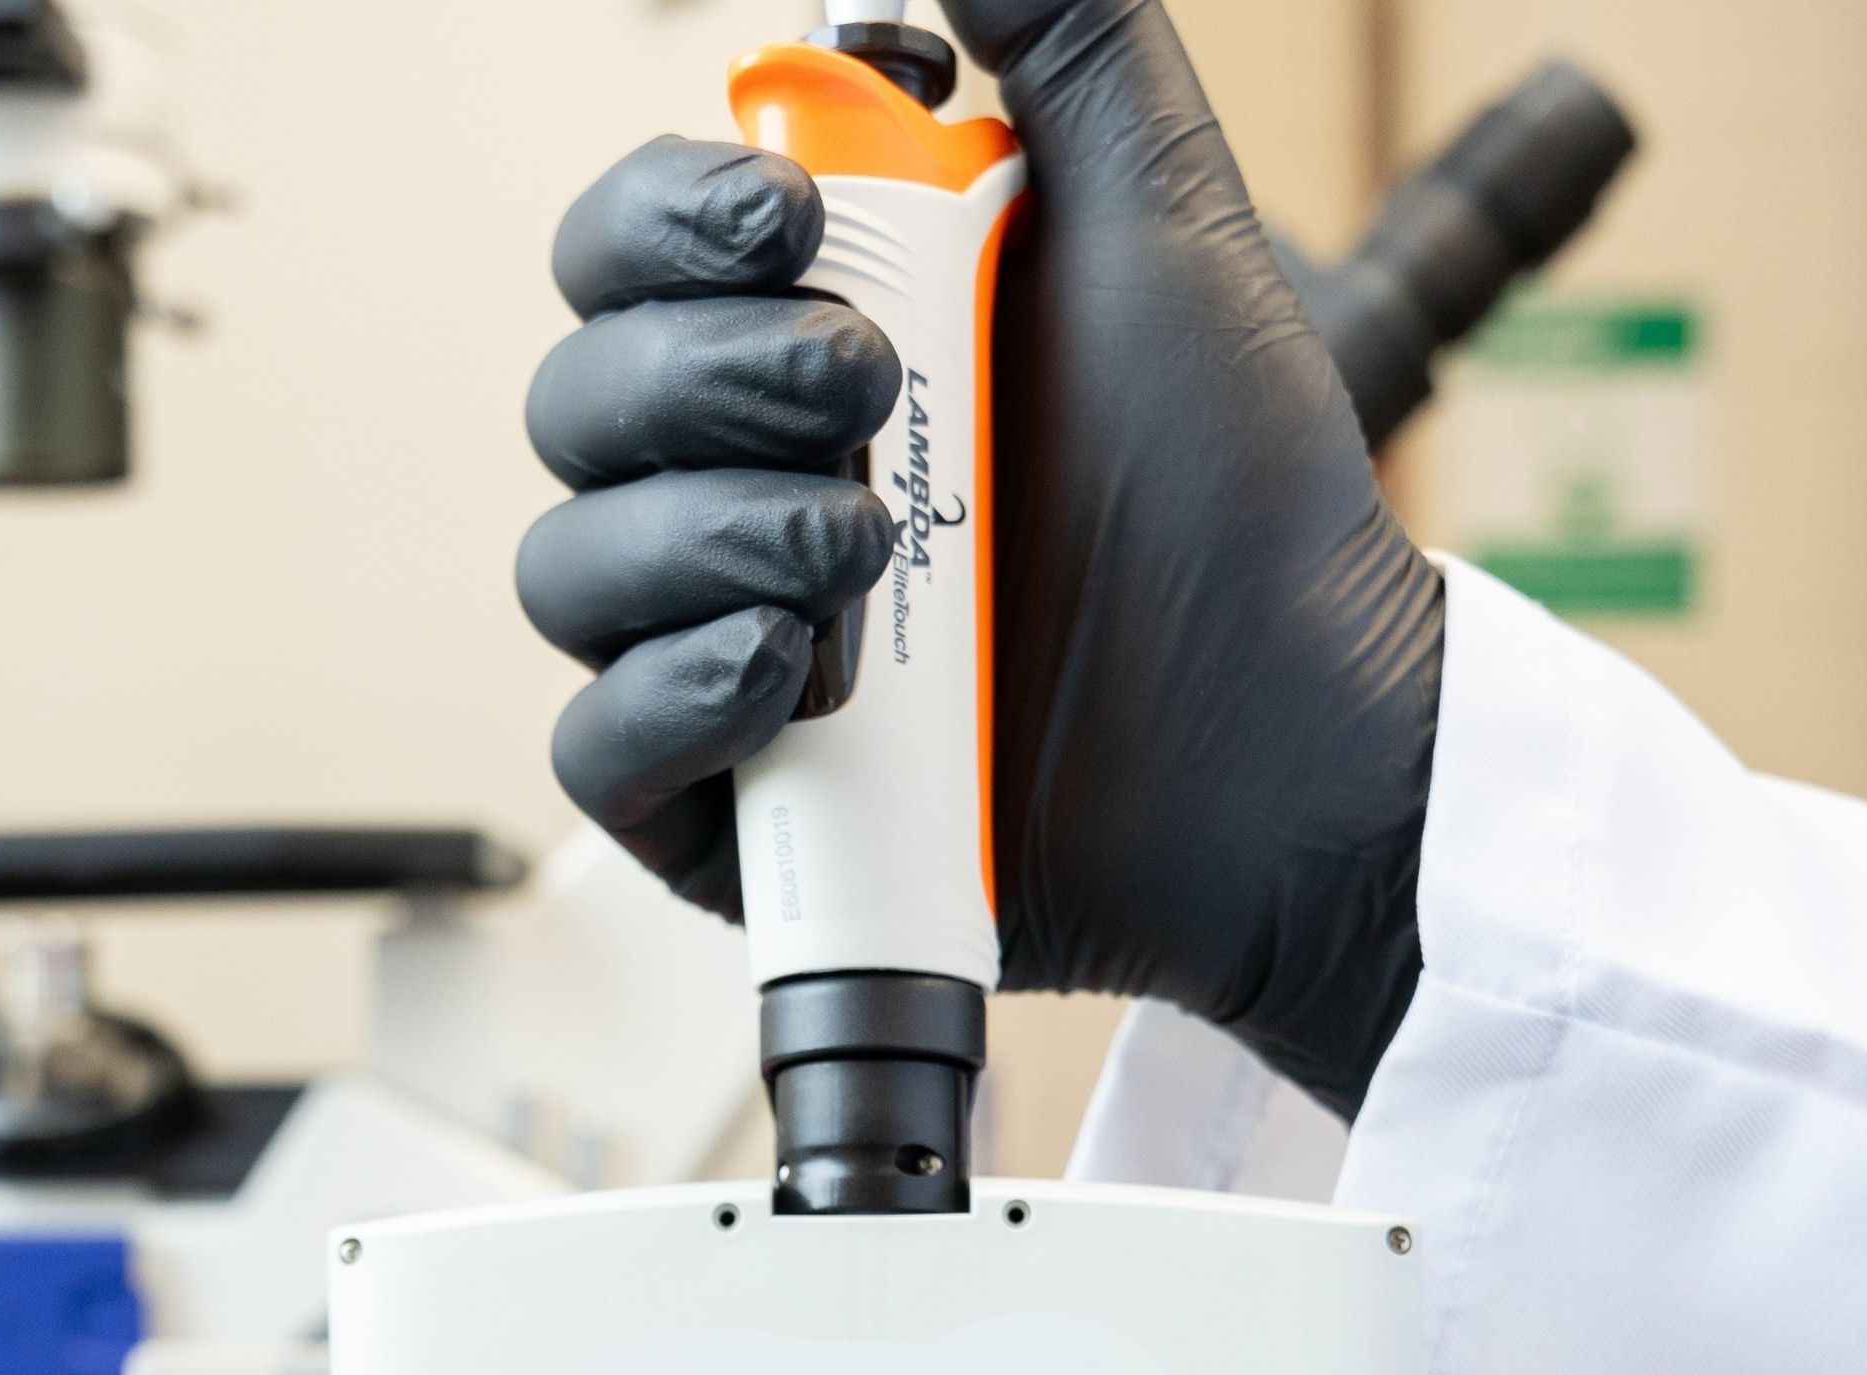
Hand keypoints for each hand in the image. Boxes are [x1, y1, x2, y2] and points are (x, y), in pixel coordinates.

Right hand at [514, 0, 1444, 1114]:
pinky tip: (789, 675)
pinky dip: (675, 696)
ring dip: (710, 536)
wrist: (1295, 732)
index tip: (789, 220)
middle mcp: (736, 484)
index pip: (623, 247)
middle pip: (576, 398)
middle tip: (870, 391)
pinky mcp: (730, 806)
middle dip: (709, 380)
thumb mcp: (1165, 221)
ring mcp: (719, 645)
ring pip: (571, 569)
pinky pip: (597, 748)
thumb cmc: (1234, 491)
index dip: (668, 218)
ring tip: (868, 550)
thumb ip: (1066, 38)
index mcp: (803, 333)